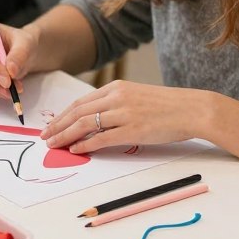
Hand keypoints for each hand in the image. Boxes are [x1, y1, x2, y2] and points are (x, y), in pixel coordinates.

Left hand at [41, 80, 207, 152]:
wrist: (193, 108)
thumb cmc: (167, 106)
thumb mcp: (137, 96)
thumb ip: (115, 104)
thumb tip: (95, 120)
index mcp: (116, 88)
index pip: (81, 102)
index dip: (63, 115)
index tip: (51, 125)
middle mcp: (117, 98)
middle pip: (78, 112)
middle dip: (58, 125)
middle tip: (45, 137)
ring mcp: (125, 113)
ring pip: (85, 124)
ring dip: (65, 135)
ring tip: (54, 145)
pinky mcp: (133, 129)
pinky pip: (102, 138)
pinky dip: (86, 144)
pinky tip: (75, 150)